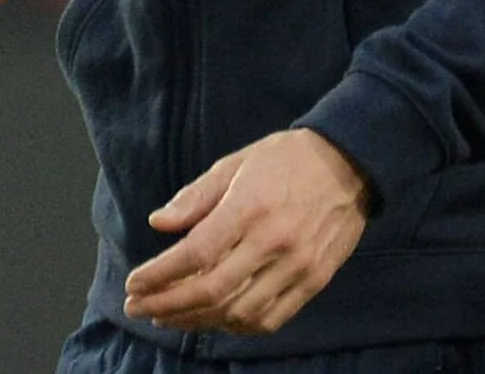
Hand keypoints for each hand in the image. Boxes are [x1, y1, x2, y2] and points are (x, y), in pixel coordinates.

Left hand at [123, 129, 369, 334]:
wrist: (350, 164)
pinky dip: (238, 327)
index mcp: (248, 207)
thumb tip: (158, 223)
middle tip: (138, 308)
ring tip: (169, 318)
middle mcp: (273, 242)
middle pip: (213, 289)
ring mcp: (297, 266)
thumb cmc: (286, 159)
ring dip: (198, 321)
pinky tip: (215, 321)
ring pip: (240, 311)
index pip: (195, 253)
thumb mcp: (235, 163)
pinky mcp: (315, 282)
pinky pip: (272, 318)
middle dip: (168, 305)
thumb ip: (195, 197)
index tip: (134, 284)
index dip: (160, 275)